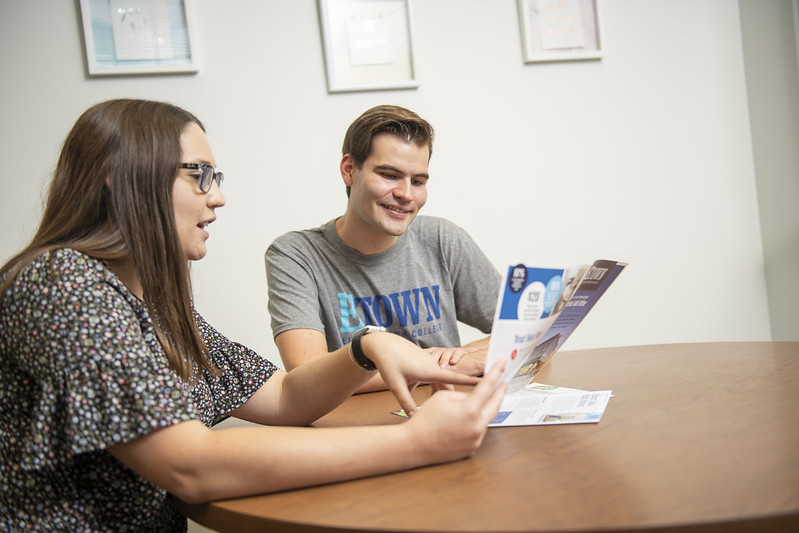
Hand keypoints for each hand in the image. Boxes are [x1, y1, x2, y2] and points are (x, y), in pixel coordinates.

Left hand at [361, 332, 480, 415]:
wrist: (382, 344)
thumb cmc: (388, 362)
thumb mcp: (397, 385)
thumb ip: (407, 403)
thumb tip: (415, 418)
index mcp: (429, 371)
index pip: (455, 378)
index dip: (472, 382)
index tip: (489, 383)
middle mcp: (433, 366)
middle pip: (449, 385)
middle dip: (452, 398)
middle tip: (455, 413)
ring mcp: (429, 363)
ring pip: (441, 382)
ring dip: (441, 393)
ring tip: (439, 408)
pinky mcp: (425, 363)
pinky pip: (435, 377)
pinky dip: (435, 387)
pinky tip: (430, 396)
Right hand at [404, 360, 506, 463]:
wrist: (414, 445)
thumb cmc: (425, 419)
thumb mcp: (443, 397)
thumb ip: (463, 395)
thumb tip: (474, 398)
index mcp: (470, 409)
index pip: (488, 385)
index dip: (496, 372)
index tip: (503, 363)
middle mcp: (477, 426)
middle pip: (495, 404)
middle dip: (500, 392)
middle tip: (502, 383)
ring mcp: (476, 439)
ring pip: (486, 419)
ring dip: (484, 409)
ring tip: (475, 402)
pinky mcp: (472, 448)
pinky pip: (478, 431)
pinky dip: (474, 423)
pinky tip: (463, 421)